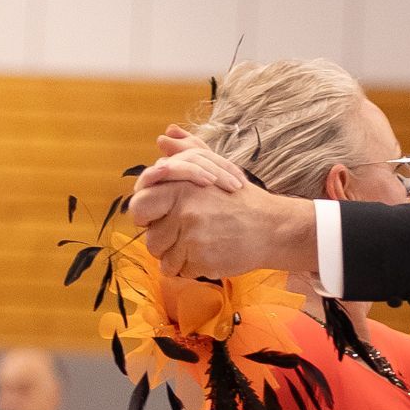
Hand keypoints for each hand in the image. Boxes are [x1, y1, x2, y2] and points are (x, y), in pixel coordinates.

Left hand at [130, 133, 317, 277]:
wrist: (270, 227)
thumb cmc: (241, 199)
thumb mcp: (215, 167)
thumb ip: (186, 152)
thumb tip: (164, 137)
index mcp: (180, 188)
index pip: (139, 206)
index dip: (146, 216)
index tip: (157, 219)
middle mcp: (183, 213)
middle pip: (150, 239)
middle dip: (163, 242)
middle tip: (183, 236)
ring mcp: (192, 240)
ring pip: (164, 260)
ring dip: (177, 258)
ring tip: (198, 246)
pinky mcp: (202, 262)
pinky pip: (181, 272)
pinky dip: (192, 268)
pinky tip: (208, 255)